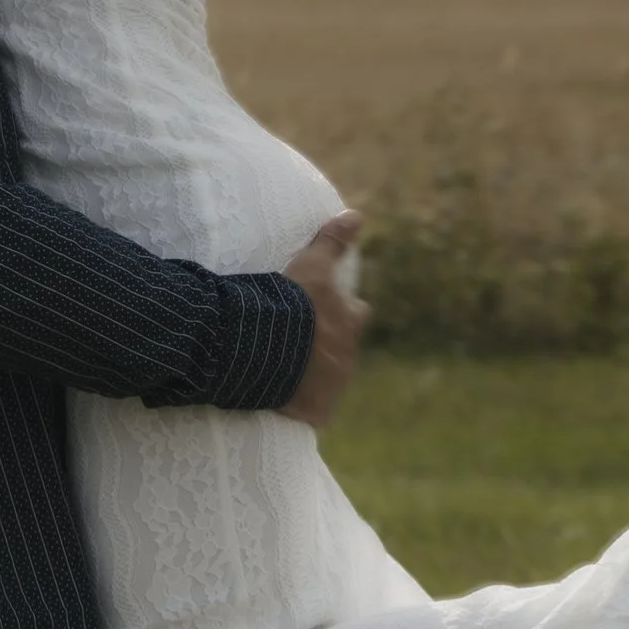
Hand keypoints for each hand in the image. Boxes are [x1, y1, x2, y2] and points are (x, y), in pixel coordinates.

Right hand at [278, 209, 367, 429]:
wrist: (271, 351)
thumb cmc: (293, 305)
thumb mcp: (312, 267)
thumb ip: (332, 241)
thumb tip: (356, 215)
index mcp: (349, 323)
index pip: (356, 314)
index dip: (345, 310)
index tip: (329, 309)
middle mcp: (347, 356)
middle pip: (346, 349)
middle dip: (334, 345)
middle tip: (308, 340)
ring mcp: (333, 387)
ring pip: (329, 379)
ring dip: (314, 374)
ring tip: (287, 368)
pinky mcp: (315, 412)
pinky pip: (309, 410)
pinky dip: (299, 404)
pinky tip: (280, 398)